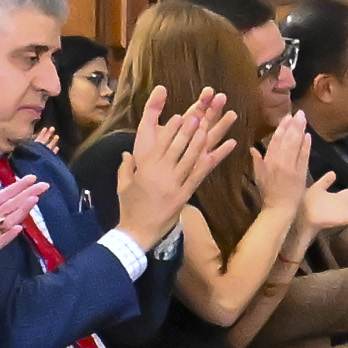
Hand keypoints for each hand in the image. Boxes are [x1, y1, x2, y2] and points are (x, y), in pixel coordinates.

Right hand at [114, 89, 235, 242]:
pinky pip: (200, 175)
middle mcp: (161, 174)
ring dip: (201, 142)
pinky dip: (213, 161)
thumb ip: (126, 167)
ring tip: (210, 128)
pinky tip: (224, 150)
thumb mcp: (123, 185)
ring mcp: (175, 184)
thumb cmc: (129, 208)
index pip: (161, 143)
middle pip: (178, 148)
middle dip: (188, 131)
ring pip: (191, 159)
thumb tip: (128, 153)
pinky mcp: (184, 195)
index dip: (171, 129)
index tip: (180, 116)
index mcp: (145, 168)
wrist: (137, 232)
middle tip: (199, 115)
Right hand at [252, 111, 319, 214]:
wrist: (280, 209)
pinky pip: (304, 156)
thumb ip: (257, 161)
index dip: (281, 128)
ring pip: (296, 145)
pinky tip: (308, 135)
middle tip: (298, 113)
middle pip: (287, 140)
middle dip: (293, 125)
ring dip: (300, 131)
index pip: (275, 141)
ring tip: (304, 119)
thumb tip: (253, 148)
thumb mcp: (259, 176)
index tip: (286, 118)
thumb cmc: (268, 193)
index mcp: (268, 162)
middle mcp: (280, 162)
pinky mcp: (301, 172)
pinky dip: (306, 145)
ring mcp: (292, 167)